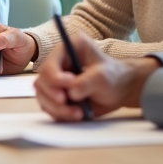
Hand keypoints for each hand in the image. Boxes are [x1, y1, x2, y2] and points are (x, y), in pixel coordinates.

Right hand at [35, 32, 157, 120]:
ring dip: (57, 108)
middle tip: (68, 102)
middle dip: (54, 95)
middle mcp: (58, 63)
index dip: (55, 77)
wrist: (120, 90)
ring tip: (78, 113)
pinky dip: (60, 114)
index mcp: (68, 49)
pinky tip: (76, 114)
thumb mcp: (104, 76)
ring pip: (42, 96)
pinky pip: (48, 107)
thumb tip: (72, 93)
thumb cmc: (114, 76)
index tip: (69, 86)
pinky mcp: (55, 95)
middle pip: (42, 81)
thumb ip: (88, 82)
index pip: (50, 64)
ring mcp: (55, 80)